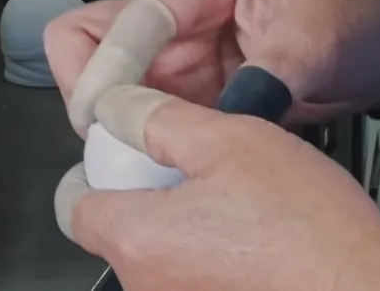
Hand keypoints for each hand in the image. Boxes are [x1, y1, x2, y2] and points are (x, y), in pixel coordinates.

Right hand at [44, 0, 379, 133]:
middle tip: (107, 137)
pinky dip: (135, 140)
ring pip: (103, 82)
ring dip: (110, 121)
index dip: (106, 66)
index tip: (99, 117)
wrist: (378, 43)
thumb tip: (207, 129)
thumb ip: (259, 84)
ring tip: (133, 159)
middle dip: (88, 90)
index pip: (128, 17)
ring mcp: (174, 51)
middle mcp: (175, 10)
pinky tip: (156, 160)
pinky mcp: (180, 87)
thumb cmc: (354, 19)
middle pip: (88, 39)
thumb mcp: (313, 44)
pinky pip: (134, 113)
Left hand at [54, 85, 379, 290]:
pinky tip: (245, 233)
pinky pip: (187, 276)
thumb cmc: (307, 232)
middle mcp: (146, 283)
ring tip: (226, 199)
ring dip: (176, 223)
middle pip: (114, 228)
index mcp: (135, 237)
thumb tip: (113, 107)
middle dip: (140, 194)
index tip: (115, 156)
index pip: (71, 205)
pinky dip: (203, 252)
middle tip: (183, 169)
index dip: (90, 172)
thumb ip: (156, 120)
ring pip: (154, 252)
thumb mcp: (228, 141)